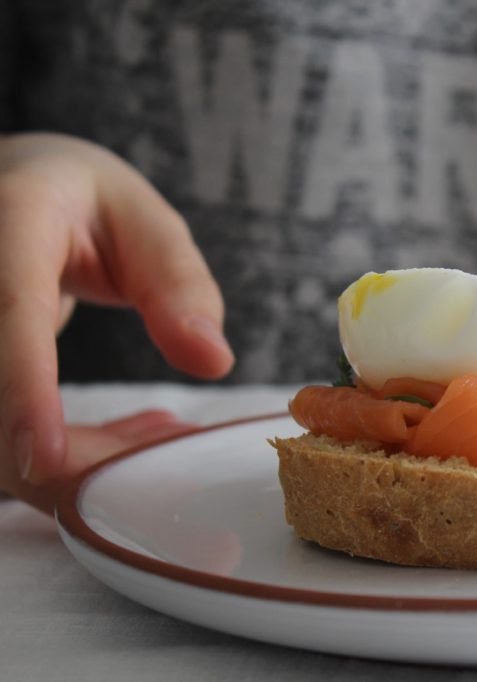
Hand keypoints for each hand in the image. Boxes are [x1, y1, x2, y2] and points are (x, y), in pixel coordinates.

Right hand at [0, 133, 233, 509]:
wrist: (16, 191)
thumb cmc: (89, 206)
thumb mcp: (149, 226)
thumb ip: (181, 288)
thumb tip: (214, 362)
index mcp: (12, 220)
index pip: (10, 313)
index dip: (24, 389)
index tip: (46, 457)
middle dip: (84, 454)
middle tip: (175, 443)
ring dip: (85, 461)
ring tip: (164, 432)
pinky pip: (2, 436)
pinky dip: (71, 455)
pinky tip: (133, 433)